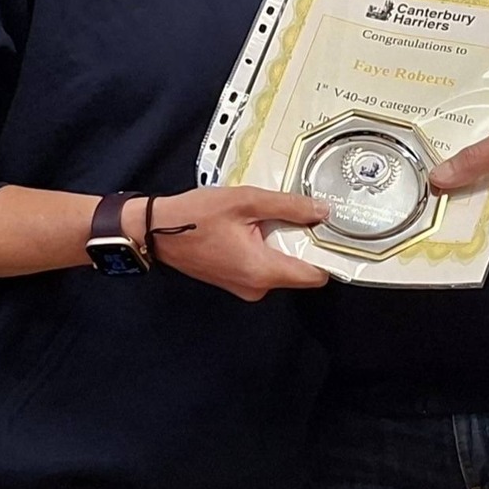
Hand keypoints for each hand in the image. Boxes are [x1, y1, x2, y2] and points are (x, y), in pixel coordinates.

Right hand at [132, 187, 332, 300]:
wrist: (154, 231)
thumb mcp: (246, 201)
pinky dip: (267, 247)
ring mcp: (245, 287)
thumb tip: (322, 211)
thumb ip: (288, 206)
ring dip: (283, 243)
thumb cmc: (195, 216)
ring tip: (271, 216)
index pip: (315, 276)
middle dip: (304, 243)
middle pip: (300, 270)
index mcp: (262, 270)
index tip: (334, 233)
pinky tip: (255, 226)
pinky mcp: (236, 281)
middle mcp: (257, 286)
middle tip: (301, 213)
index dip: (328, 255)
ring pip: (281, 266)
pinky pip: (263, 266)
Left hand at [428, 97, 488, 244]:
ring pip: (486, 212)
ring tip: (437, 179)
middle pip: (480, 224)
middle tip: (421, 191)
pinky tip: (463, 173)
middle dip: (452, 208)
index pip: (480, 233)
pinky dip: (480, 189)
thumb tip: (440, 179)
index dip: (449, 225)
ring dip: (465, 197)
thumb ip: (477, 159)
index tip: (422, 217)